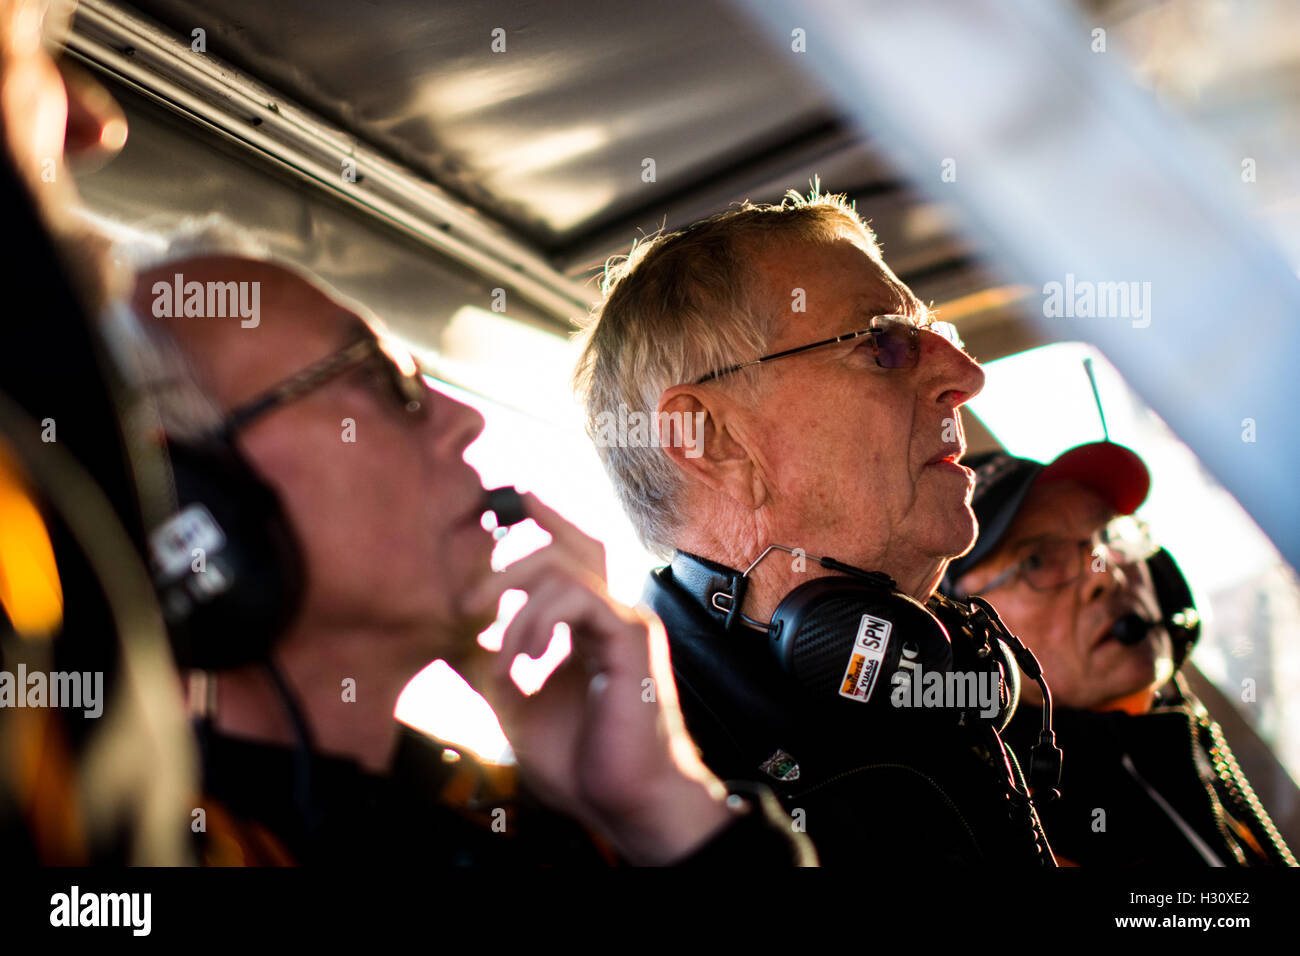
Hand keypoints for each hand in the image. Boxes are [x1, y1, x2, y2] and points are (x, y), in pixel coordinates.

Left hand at [455, 493, 733, 863]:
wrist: (621, 803)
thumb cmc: (581, 764)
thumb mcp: (516, 709)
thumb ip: (490, 670)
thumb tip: (456, 643)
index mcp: (592, 629)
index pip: (571, 558)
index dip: (543, 525)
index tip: (504, 509)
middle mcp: (613, 617)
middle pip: (571, 547)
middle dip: (509, 561)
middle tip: (468, 601)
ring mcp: (626, 622)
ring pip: (565, 566)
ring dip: (516, 606)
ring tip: (506, 658)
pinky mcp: (630, 637)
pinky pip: (577, 597)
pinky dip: (538, 621)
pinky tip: (526, 658)